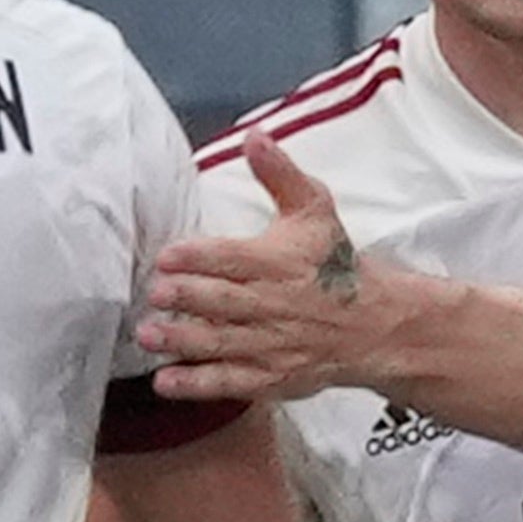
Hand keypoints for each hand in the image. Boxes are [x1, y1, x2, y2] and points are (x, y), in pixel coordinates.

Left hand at [139, 139, 424, 406]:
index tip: (167, 256)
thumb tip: (254, 137)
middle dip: (187, 298)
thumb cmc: (335, 263)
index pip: (235, 258)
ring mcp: (272, 345)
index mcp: (281, 262)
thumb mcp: (315, 210)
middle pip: (224, 301)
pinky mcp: (270, 378)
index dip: (200, 257)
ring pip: (221, 343)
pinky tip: (165, 381)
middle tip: (154, 293)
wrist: (375, 324)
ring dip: (182, 341)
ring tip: (148, 334)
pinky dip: (197, 384)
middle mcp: (274, 304)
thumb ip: (280, 175)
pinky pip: (229, 382)